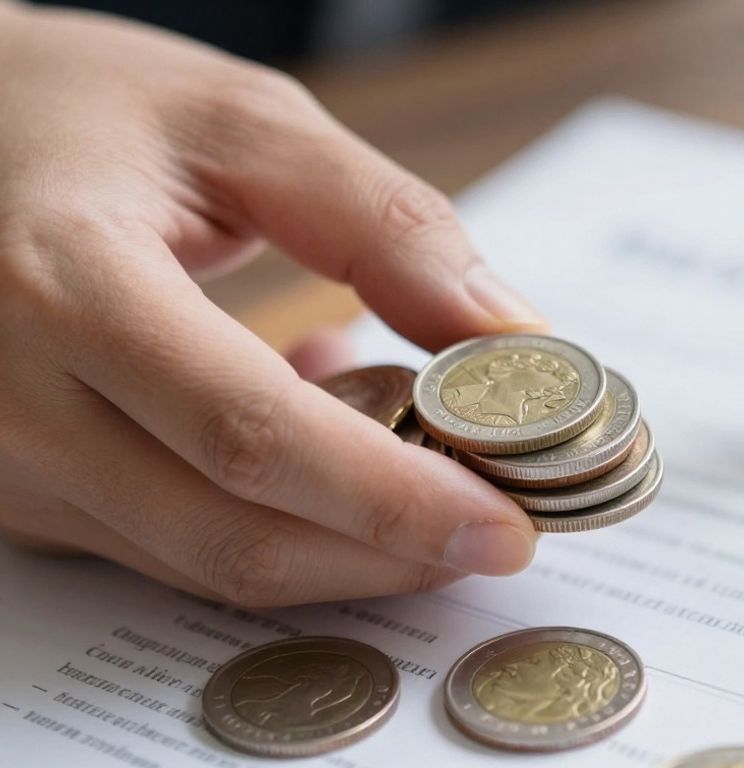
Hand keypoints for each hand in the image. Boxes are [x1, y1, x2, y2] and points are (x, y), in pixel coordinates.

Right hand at [0, 4, 545, 605]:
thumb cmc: (78, 109)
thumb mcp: (243, 122)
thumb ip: (384, 225)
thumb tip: (506, 333)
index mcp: (64, 281)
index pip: (251, 434)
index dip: (391, 498)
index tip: (503, 524)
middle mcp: (10, 397)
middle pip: (231, 534)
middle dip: (387, 553)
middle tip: (497, 531)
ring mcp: (2, 462)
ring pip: (202, 563)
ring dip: (342, 548)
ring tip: (430, 474)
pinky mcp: (18, 494)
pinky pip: (168, 546)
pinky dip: (278, 522)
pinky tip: (335, 450)